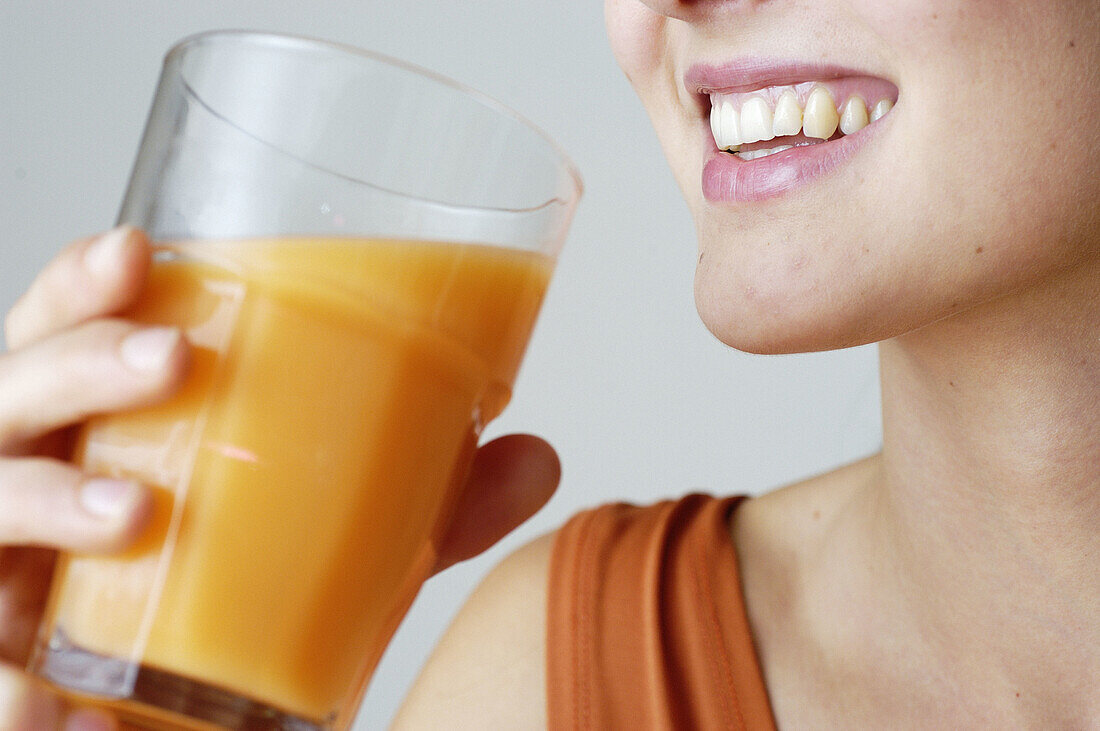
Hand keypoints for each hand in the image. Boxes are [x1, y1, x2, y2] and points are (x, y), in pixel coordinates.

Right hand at [0, 227, 558, 726]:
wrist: (201, 718)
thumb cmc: (253, 594)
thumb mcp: (350, 543)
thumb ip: (431, 506)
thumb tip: (538, 458)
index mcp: (112, 427)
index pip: (67, 333)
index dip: (83, 287)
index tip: (138, 248)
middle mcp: (44, 477)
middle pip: (17, 393)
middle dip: (80, 363)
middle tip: (174, 361)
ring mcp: (12, 570)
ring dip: (46, 498)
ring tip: (136, 513)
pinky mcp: (13, 659)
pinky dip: (10, 693)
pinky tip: (63, 713)